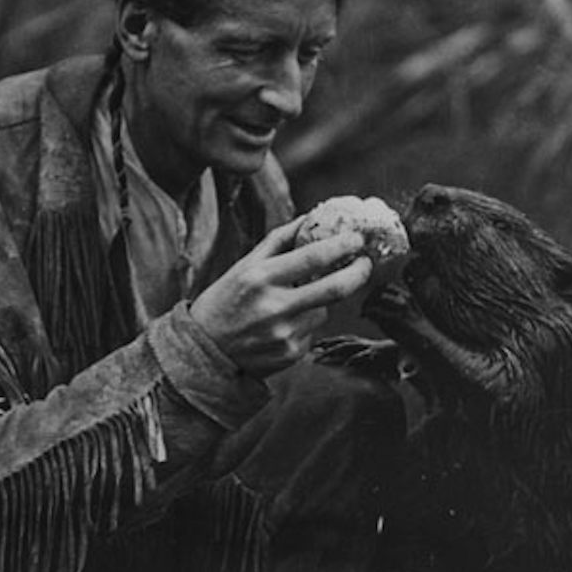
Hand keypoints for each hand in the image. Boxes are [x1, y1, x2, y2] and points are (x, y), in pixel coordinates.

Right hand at [189, 219, 374, 376]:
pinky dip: (305, 324)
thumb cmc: (225, 302)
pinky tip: (281, 326)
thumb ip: (278, 241)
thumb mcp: (243, 266)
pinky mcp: (291, 354)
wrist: (205, 353)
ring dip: (320, 301)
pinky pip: (313, 332)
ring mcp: (285, 334)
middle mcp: (274, 307)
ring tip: (293, 303)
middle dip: (359, 272)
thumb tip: (311, 218)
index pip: (312, 258)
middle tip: (366, 263)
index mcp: (260, 278)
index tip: (357, 238)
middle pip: (335, 288)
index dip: (342, 246)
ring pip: (324, 310)